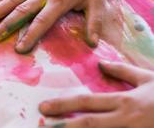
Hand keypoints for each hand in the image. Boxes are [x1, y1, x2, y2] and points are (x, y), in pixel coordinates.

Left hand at [39, 61, 153, 127]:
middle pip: (89, 124)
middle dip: (63, 126)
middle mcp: (126, 120)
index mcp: (126, 101)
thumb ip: (123, 71)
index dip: (64, 105)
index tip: (43, 107)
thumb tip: (100, 64)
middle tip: (41, 125)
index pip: (89, 103)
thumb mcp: (149, 79)